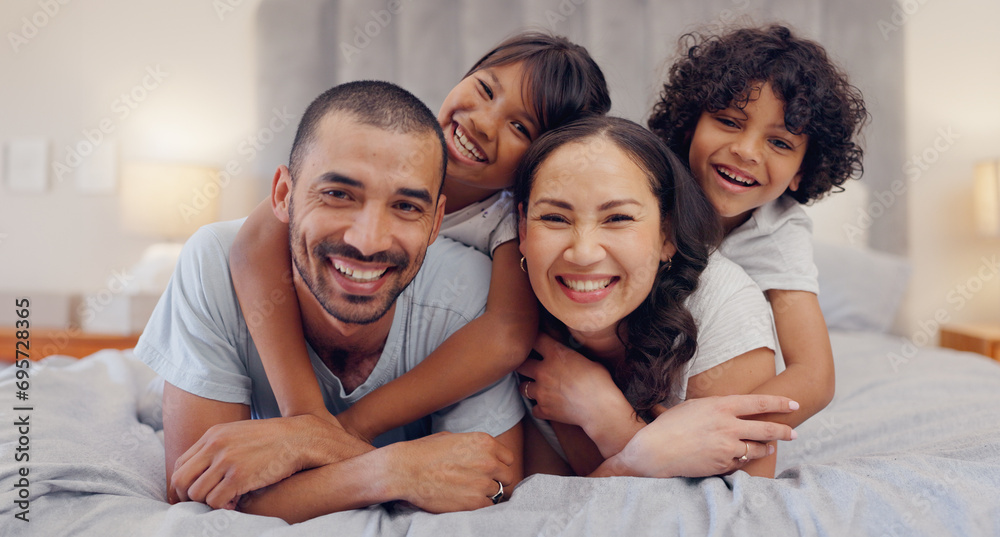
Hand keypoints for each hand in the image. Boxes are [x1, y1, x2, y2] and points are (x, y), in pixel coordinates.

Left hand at [171, 414, 366, 508]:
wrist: (300, 438)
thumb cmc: (273, 439)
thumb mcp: (240, 434)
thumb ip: (219, 448)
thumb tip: (204, 471)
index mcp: (213, 435)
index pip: (180, 464)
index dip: (182, 485)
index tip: (191, 495)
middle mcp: (215, 445)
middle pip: (181, 480)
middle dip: (187, 497)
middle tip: (203, 503)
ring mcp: (227, 460)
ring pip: (196, 493)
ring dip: (207, 503)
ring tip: (225, 501)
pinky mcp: (240, 476)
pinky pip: (215, 501)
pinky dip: (222, 507)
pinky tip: (236, 502)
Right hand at [387, 432, 514, 512]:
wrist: (405, 470)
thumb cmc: (424, 452)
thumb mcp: (452, 437)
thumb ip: (472, 446)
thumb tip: (482, 453)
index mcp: (484, 442)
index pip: (508, 458)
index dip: (497, 465)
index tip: (487, 469)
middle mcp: (488, 461)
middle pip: (507, 476)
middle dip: (495, 479)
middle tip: (478, 482)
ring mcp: (482, 483)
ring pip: (497, 492)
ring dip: (485, 493)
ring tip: (466, 491)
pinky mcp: (474, 502)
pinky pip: (488, 506)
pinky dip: (478, 505)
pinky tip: (463, 499)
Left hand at [517, 333, 623, 426]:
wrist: (601, 408)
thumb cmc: (601, 382)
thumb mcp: (589, 360)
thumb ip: (573, 357)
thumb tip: (572, 358)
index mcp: (555, 354)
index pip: (535, 339)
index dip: (534, 339)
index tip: (535, 342)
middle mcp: (543, 371)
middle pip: (520, 364)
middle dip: (524, 365)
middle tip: (529, 367)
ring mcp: (541, 391)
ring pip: (522, 387)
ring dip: (529, 387)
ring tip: (538, 388)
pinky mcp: (544, 409)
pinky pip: (533, 408)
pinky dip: (539, 408)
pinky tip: (548, 406)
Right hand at [603, 395, 797, 477]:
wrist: (656, 451)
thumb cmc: (670, 425)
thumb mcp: (694, 406)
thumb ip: (716, 407)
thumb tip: (731, 407)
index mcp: (722, 406)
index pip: (760, 402)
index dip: (780, 403)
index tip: (793, 404)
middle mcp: (728, 426)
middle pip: (768, 428)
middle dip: (784, 431)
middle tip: (793, 433)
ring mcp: (727, 447)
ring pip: (758, 448)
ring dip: (766, 448)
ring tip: (770, 447)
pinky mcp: (722, 464)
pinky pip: (741, 462)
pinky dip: (744, 459)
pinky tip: (742, 456)